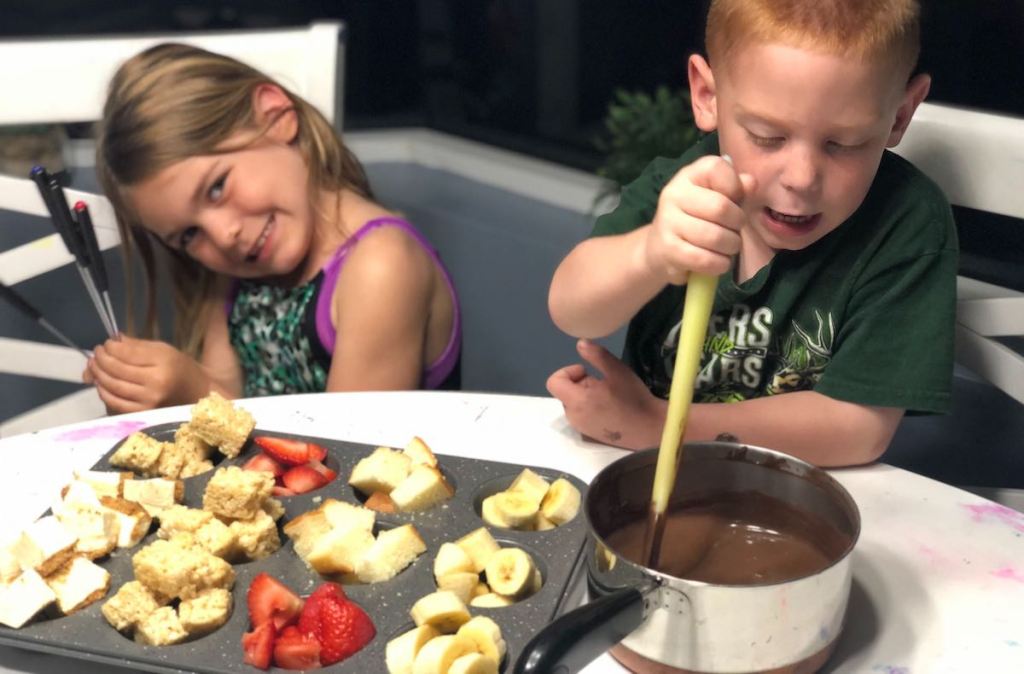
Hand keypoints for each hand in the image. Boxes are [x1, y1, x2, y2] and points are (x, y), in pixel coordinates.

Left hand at [83, 336, 210, 413]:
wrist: (196, 392)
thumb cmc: (179, 368)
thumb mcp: (163, 350)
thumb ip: (136, 346)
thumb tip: (112, 342)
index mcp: (162, 363)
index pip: (126, 353)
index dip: (110, 347)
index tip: (105, 344)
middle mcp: (155, 383)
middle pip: (116, 370)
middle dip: (100, 359)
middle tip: (96, 354)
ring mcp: (148, 401)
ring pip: (112, 386)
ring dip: (97, 375)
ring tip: (94, 366)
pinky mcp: (143, 413)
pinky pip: (115, 403)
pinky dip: (103, 392)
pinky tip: (101, 383)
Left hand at [546, 339, 665, 449]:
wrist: (650, 428)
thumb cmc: (634, 398)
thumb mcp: (617, 370)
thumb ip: (596, 355)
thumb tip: (580, 343)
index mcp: (577, 401)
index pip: (554, 382)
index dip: (568, 371)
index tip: (587, 371)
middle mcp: (573, 417)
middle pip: (564, 392)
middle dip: (579, 383)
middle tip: (602, 383)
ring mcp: (581, 428)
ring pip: (572, 403)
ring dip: (584, 395)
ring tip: (607, 395)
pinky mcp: (589, 434)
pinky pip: (580, 415)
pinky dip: (588, 407)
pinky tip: (609, 407)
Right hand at [645, 155, 755, 284]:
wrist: (660, 247)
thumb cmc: (697, 218)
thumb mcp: (717, 197)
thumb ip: (736, 188)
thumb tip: (750, 183)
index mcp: (689, 176)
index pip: (716, 168)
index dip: (735, 186)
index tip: (735, 200)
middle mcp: (674, 194)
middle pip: (720, 207)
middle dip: (737, 224)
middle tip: (735, 230)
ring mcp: (668, 222)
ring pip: (715, 237)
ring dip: (731, 247)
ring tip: (728, 247)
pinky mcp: (668, 250)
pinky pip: (705, 259)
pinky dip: (719, 264)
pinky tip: (719, 262)